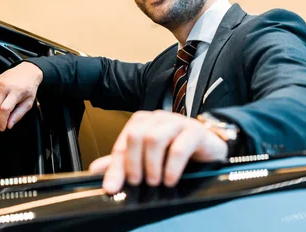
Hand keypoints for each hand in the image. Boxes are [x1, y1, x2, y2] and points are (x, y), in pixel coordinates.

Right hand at [0, 62, 42, 130]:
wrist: (27, 72)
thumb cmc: (29, 87)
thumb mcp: (29, 102)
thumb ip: (18, 115)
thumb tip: (9, 125)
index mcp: (15, 91)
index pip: (4, 109)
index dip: (2, 121)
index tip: (2, 128)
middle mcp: (4, 86)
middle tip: (6, 117)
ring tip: (4, 108)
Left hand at [88, 110, 227, 194]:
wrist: (209, 147)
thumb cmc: (176, 150)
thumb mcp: (146, 157)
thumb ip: (121, 162)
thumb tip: (95, 170)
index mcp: (143, 122)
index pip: (123, 141)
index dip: (116, 166)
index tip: (113, 187)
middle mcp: (158, 118)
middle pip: (136, 136)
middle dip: (134, 163)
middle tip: (139, 182)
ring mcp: (177, 122)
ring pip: (154, 138)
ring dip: (152, 165)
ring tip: (155, 181)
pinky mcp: (195, 131)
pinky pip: (180, 147)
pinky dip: (172, 167)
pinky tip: (170, 180)